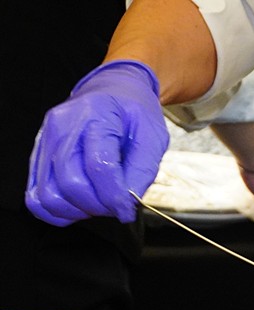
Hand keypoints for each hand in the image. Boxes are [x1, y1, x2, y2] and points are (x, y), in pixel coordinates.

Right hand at [26, 60, 168, 225]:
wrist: (112, 91)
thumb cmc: (133, 112)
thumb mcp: (153, 136)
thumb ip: (142, 170)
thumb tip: (127, 202)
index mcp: (95, 115)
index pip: (100, 166)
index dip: (116, 197)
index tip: (128, 210)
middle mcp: (62, 126)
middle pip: (71, 183)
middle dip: (98, 205)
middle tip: (116, 205)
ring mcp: (45, 141)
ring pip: (49, 195)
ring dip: (78, 210)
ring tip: (99, 203)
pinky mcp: (38, 156)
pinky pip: (36, 196)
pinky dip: (57, 211)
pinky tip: (79, 206)